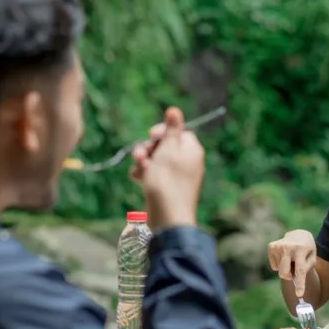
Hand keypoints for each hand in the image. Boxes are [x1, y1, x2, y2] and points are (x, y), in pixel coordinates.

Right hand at [129, 106, 203, 229]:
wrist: (168, 218)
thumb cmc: (168, 182)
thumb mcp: (168, 150)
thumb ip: (171, 129)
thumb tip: (175, 109)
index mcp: (192, 149)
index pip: (178, 131)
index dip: (162, 131)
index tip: (151, 135)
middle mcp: (187, 161)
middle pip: (165, 145)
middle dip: (149, 148)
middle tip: (139, 155)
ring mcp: (178, 176)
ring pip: (157, 160)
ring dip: (144, 160)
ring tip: (138, 168)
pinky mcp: (167, 188)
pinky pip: (155, 174)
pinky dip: (145, 173)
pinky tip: (137, 178)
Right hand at [267, 230, 316, 297]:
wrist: (299, 235)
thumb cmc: (307, 250)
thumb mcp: (312, 258)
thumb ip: (305, 269)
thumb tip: (294, 280)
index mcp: (301, 249)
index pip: (300, 270)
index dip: (300, 283)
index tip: (299, 295)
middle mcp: (288, 247)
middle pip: (285, 273)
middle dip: (289, 276)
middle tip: (294, 271)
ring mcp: (278, 246)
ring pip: (280, 270)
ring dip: (286, 268)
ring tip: (291, 258)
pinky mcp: (271, 247)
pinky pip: (274, 266)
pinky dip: (280, 265)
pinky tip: (284, 256)